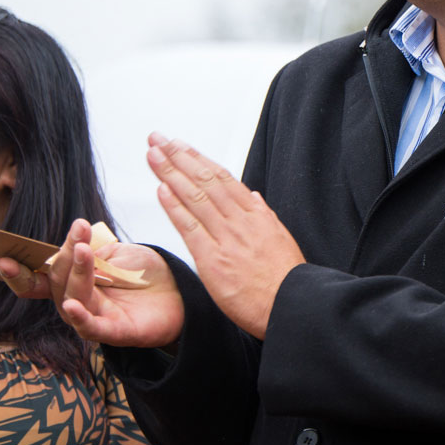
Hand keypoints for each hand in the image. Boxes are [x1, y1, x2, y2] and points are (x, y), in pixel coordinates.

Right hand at [0, 218, 184, 347]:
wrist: (184, 292)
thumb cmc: (149, 273)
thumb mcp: (120, 254)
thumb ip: (95, 250)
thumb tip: (73, 239)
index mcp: (77, 282)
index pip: (44, 277)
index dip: (21, 271)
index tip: (6, 256)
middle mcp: (80, 302)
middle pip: (58, 283)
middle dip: (64, 258)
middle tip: (78, 235)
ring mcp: (97, 318)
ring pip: (72, 300)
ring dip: (75, 276)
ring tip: (82, 253)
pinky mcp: (116, 333)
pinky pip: (92, 328)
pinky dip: (80, 317)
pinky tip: (71, 304)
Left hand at [147, 132, 304, 338]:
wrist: (292, 305)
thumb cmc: (287, 279)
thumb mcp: (281, 239)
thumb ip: (263, 216)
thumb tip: (252, 196)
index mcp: (256, 215)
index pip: (222, 179)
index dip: (198, 159)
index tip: (181, 145)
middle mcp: (240, 221)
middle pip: (204, 181)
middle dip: (179, 157)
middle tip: (158, 139)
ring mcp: (226, 239)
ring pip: (195, 198)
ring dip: (171, 173)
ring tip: (153, 154)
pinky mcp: (213, 260)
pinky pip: (191, 228)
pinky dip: (175, 207)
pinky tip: (161, 190)